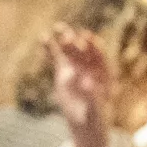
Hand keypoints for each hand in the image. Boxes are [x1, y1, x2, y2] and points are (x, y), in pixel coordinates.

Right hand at [46, 24, 115, 146]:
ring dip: (65, 39)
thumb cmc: (94, 115)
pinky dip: (50, 49)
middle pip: (83, 51)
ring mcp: (76, 67)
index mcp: (103, 72)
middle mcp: (90, 66)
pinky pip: (57, 57)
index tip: (88, 37)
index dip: (94, 46)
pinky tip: (43, 38)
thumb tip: (88, 84)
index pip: (99, 56)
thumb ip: (92, 96)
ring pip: (70, 51)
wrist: (84, 120)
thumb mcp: (94, 108)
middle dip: (76, 43)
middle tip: (68, 35)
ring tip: (58, 26)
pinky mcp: (64, 70)